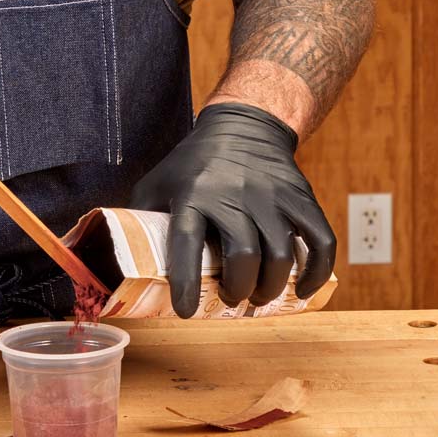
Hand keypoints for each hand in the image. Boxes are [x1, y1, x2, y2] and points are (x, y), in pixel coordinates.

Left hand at [129, 102, 335, 317]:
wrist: (245, 125)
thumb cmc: (193, 164)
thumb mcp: (157, 183)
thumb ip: (141, 219)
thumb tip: (118, 264)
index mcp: (192, 195)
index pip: (187, 244)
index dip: (186, 282)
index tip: (186, 311)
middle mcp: (234, 194)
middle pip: (243, 256)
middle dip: (238, 290)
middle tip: (231, 298)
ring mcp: (271, 195)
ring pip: (280, 255)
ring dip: (271, 289)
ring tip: (258, 297)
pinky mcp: (301, 196)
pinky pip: (319, 241)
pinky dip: (315, 273)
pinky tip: (302, 290)